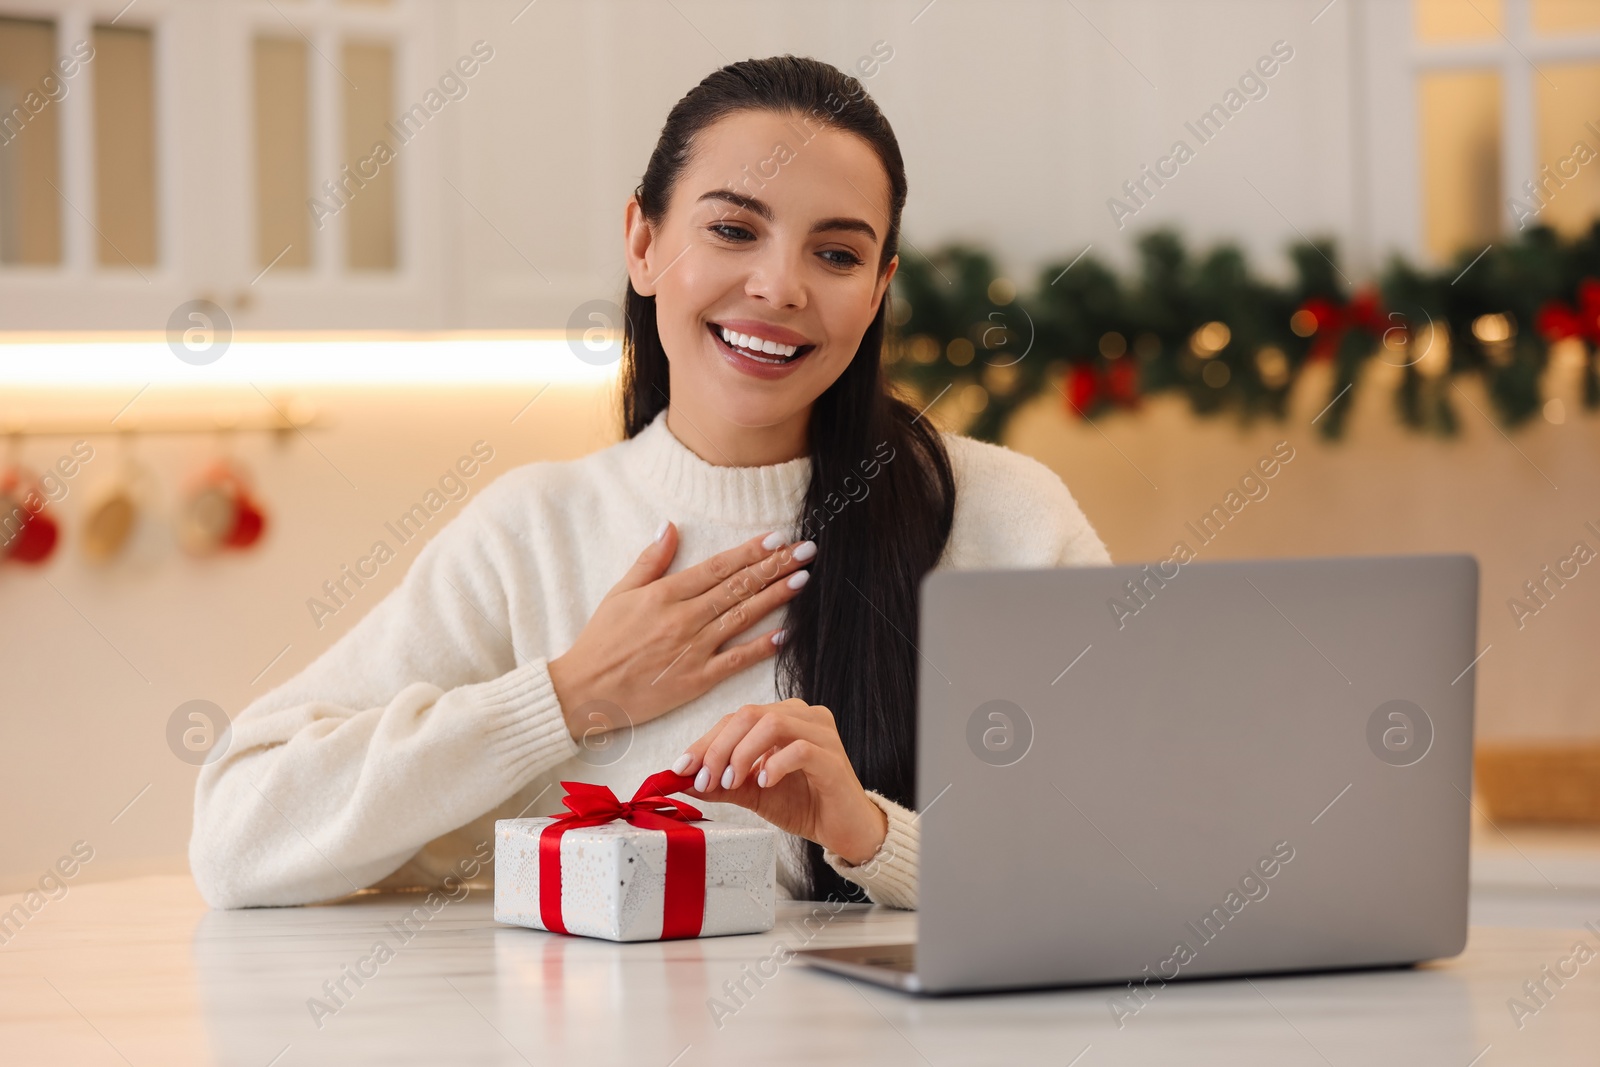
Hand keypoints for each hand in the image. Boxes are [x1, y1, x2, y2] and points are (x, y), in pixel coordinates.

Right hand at [547, 524, 815, 741]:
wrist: (584, 691)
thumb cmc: (600, 641)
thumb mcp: (619, 593)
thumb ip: (650, 560)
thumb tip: (671, 526)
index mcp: (665, 594)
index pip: (718, 567)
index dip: (750, 551)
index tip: (778, 537)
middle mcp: (683, 618)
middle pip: (737, 587)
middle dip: (775, 566)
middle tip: (807, 551)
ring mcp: (691, 650)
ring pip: (742, 618)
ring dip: (775, 597)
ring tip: (803, 579)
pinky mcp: (695, 680)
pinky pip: (735, 661)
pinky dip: (761, 647)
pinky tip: (786, 634)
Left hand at [670, 699, 888, 865]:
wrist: (843, 831)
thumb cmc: (804, 804)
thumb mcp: (752, 793)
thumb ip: (721, 784)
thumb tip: (683, 779)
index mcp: (783, 717)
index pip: (735, 719)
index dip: (705, 742)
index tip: (682, 769)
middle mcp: (803, 716)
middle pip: (749, 715)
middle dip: (719, 748)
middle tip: (706, 780)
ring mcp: (821, 733)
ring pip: (772, 724)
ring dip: (742, 754)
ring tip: (732, 783)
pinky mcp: (833, 757)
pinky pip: (800, 749)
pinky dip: (774, 765)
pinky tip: (765, 783)